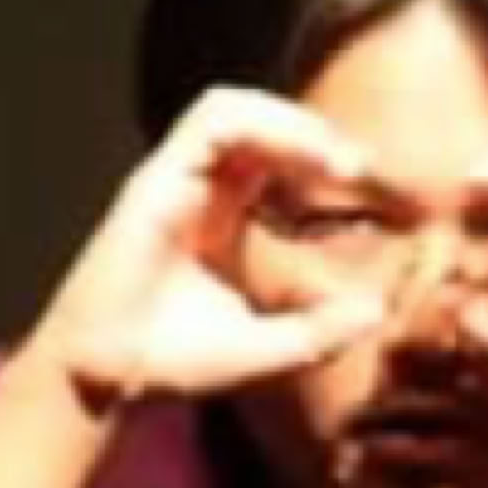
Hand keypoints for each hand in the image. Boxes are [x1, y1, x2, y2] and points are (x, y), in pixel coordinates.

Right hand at [32, 88, 392, 405]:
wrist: (110, 378)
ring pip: (233, 108)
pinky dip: (266, 127)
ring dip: (294, 124)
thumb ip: (322, 330)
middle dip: (315, 134)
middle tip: (365, 172)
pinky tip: (310, 161)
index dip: (323, 161)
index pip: (274, 156)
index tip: (375, 195)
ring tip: (342, 165)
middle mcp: (197, 187)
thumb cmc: (176, 361)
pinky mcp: (155, 181)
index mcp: (222, 213)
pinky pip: (212, 122)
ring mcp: (173, 179)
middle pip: (258, 123)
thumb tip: (377, 310)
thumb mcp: (271, 348)